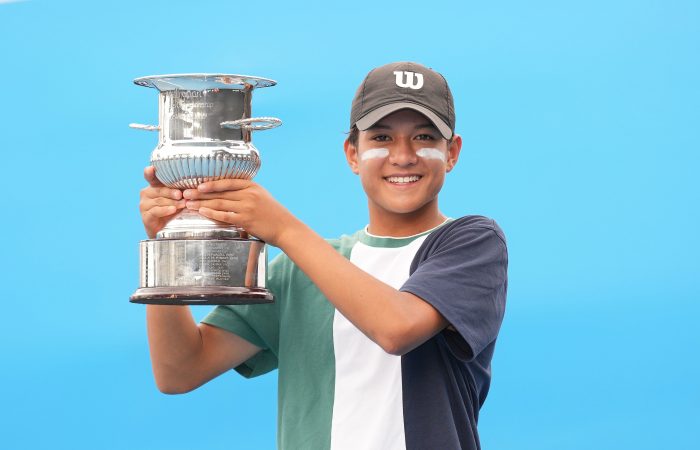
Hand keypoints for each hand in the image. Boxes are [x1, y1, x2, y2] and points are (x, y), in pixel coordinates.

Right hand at [139, 166, 185, 238]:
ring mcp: (144, 205)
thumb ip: (180, 190)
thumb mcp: (178, 198)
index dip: (150, 172)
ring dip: (172, 202)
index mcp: (154, 187)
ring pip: (159, 201)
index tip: (151, 168)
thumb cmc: (174, 210)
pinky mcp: (146, 217)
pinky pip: (156, 211)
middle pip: (159, 190)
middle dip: (171, 192)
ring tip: (183, 204)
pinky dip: (165, 210)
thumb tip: (194, 182)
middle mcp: (146, 194)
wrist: (166, 230)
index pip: (150, 177)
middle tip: (181, 194)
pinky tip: (172, 210)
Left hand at [182, 179, 297, 245]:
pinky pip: (225, 215)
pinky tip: (202, 212)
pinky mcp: (246, 220)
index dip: (211, 183)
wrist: (286, 228)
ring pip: (220, 203)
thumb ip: (246, 193)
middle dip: (200, 193)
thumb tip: (228, 193)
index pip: (228, 182)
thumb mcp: (262, 197)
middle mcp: (249, 194)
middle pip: (220, 192)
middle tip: (186, 193)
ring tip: (189, 204)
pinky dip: (212, 213)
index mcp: (252, 186)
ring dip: (202, 203)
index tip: (198, 184)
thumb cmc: (273, 214)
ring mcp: (247, 207)